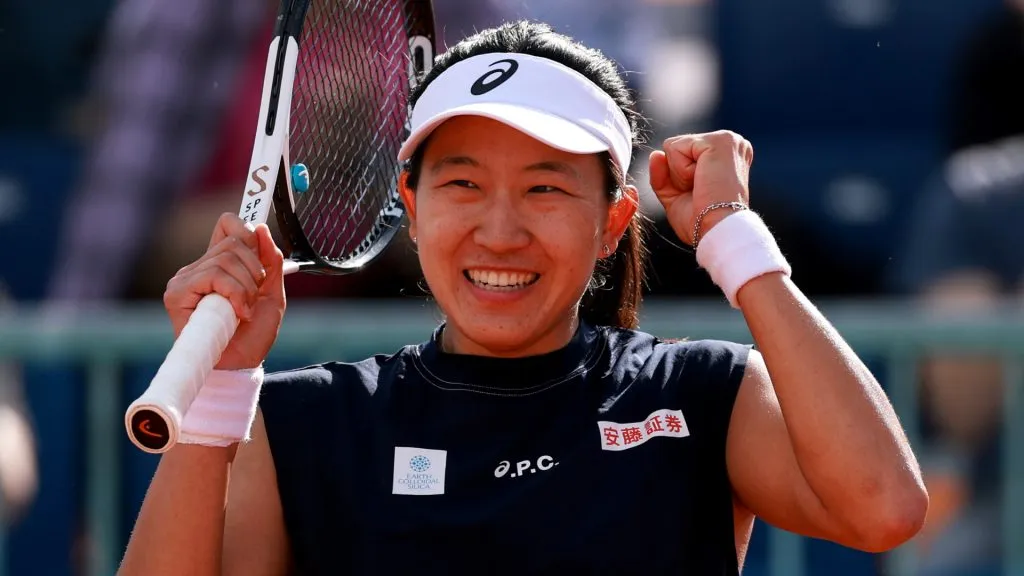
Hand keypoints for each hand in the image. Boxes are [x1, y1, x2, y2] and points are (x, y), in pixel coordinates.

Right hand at [163, 213, 285, 369]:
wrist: (241, 364)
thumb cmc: (252, 334)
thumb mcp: (272, 293)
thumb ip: (271, 262)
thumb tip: (261, 229)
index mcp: (219, 263)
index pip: (227, 224)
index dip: (246, 231)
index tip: (260, 253)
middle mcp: (199, 267)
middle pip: (233, 241)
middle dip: (255, 270)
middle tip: (253, 297)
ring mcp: (185, 279)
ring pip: (226, 259)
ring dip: (246, 288)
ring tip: (243, 311)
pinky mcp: (177, 293)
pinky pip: (214, 275)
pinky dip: (235, 294)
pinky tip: (236, 314)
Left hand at [648, 131, 753, 244]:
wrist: (718, 230)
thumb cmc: (702, 221)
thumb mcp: (676, 195)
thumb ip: (663, 174)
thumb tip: (655, 154)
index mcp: (725, 155)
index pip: (682, 154)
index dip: (679, 178)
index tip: (700, 193)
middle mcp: (730, 142)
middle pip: (676, 148)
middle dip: (678, 175)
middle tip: (700, 192)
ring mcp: (726, 139)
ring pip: (673, 147)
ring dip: (679, 174)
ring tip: (702, 186)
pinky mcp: (718, 141)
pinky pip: (675, 148)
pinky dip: (680, 171)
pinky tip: (701, 181)